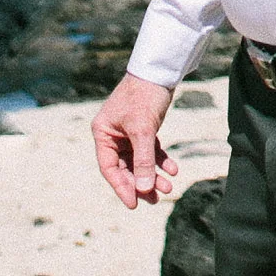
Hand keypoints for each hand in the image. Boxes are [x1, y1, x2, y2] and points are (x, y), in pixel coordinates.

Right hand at [91, 72, 177, 207]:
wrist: (160, 70)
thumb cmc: (145, 96)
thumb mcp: (143, 130)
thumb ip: (143, 161)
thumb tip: (144, 190)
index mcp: (103, 133)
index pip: (109, 168)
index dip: (121, 187)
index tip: (134, 205)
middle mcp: (113, 134)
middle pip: (125, 167)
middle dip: (141, 183)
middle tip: (156, 199)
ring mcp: (128, 132)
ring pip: (140, 161)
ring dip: (153, 174)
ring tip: (168, 188)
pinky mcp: (143, 128)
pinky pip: (150, 150)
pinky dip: (160, 160)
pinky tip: (172, 169)